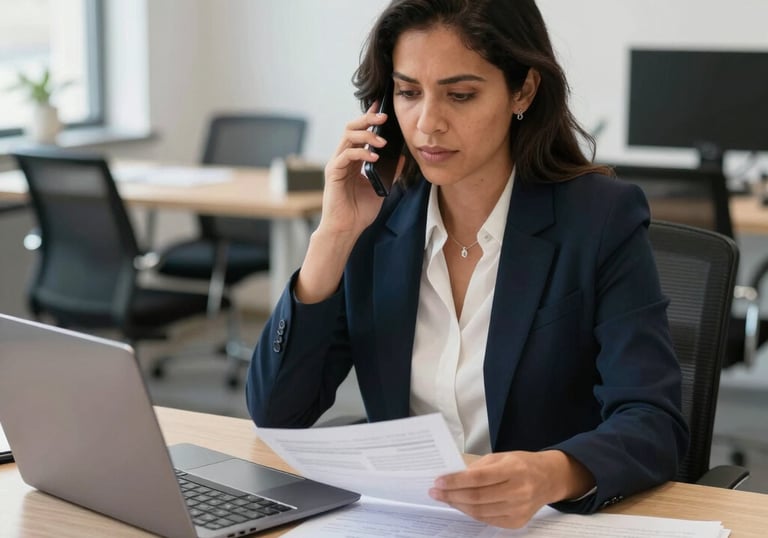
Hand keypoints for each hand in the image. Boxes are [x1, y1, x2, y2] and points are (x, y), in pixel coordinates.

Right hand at [318, 103, 390, 240]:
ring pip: (348, 137)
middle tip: (384, 117)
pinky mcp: (333, 173)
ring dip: (367, 135)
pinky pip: (346, 155)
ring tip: (382, 141)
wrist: (347, 229)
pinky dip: (361, 153)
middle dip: (368, 119)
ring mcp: (337, 164)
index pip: (360, 132)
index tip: (381, 106)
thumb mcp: (381, 188)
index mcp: (354, 160)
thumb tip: (402, 157)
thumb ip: (389, 172)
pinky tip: (374, 157)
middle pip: (352, 128)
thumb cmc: (360, 211)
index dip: (369, 118)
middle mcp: (344, 158)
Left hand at [428, 450, 593, 528]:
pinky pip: (488, 520)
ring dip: (458, 505)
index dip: (456, 481)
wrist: (548, 479)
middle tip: (435, 491)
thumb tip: (452, 477)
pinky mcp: (517, 522)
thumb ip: (478, 467)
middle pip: (477, 497)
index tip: (439, 481)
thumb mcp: (501, 456)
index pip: (479, 478)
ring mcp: (519, 509)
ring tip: (445, 498)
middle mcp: (518, 491)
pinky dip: (471, 513)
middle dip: (452, 495)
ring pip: (480, 511)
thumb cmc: (522, 464)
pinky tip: (461, 505)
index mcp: (513, 470)